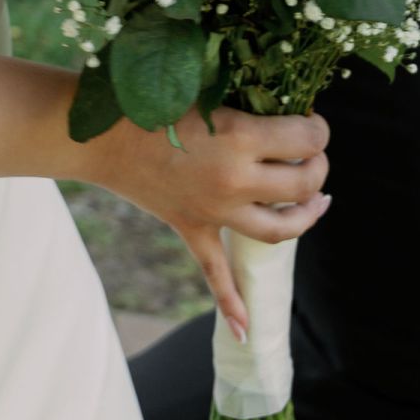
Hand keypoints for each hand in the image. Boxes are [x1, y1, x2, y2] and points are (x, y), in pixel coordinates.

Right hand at [93, 105, 330, 338]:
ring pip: (279, 228)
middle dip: (319, 165)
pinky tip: (247, 330)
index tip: (313, 122)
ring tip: (319, 201)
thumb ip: (246, 99)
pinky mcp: (192, 229)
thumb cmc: (151, 99)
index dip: (318, 128)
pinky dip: (231, 304)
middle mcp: (234, 180)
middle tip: (315, 151)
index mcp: (240, 137)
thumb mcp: (206, 89)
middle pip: (302, 183)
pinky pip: (215, 273)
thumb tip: (284, 109)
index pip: (306, 139)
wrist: (100, 135)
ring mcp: (214, 212)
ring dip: (306, 215)